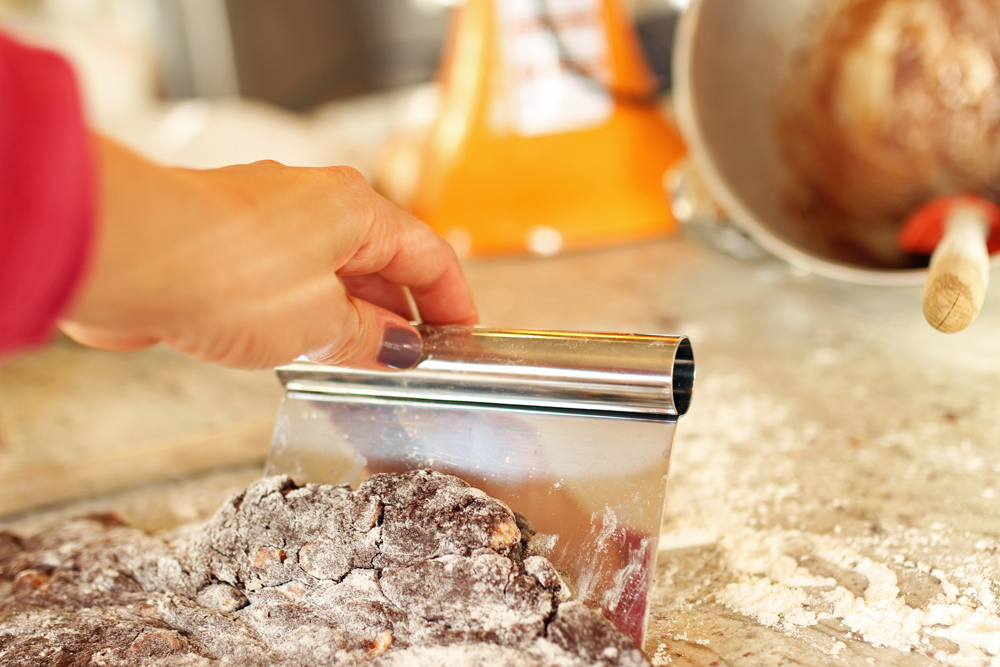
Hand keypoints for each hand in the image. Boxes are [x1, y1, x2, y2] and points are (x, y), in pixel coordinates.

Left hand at [60, 136, 477, 369]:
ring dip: (350, 317)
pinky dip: (307, 314)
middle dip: (400, 314)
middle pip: (381, 262)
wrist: (127, 255)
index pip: (428, 255)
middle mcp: (315, 204)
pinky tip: (303, 349)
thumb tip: (397, 349)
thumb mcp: (320, 322)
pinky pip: (288, 281)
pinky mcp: (229, 244)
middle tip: (412, 363)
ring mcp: (269, 221)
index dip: (452, 300)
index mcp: (354, 208)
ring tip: (361, 364)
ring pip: (332, 273)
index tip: (463, 335)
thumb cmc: (225, 271)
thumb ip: (367, 339)